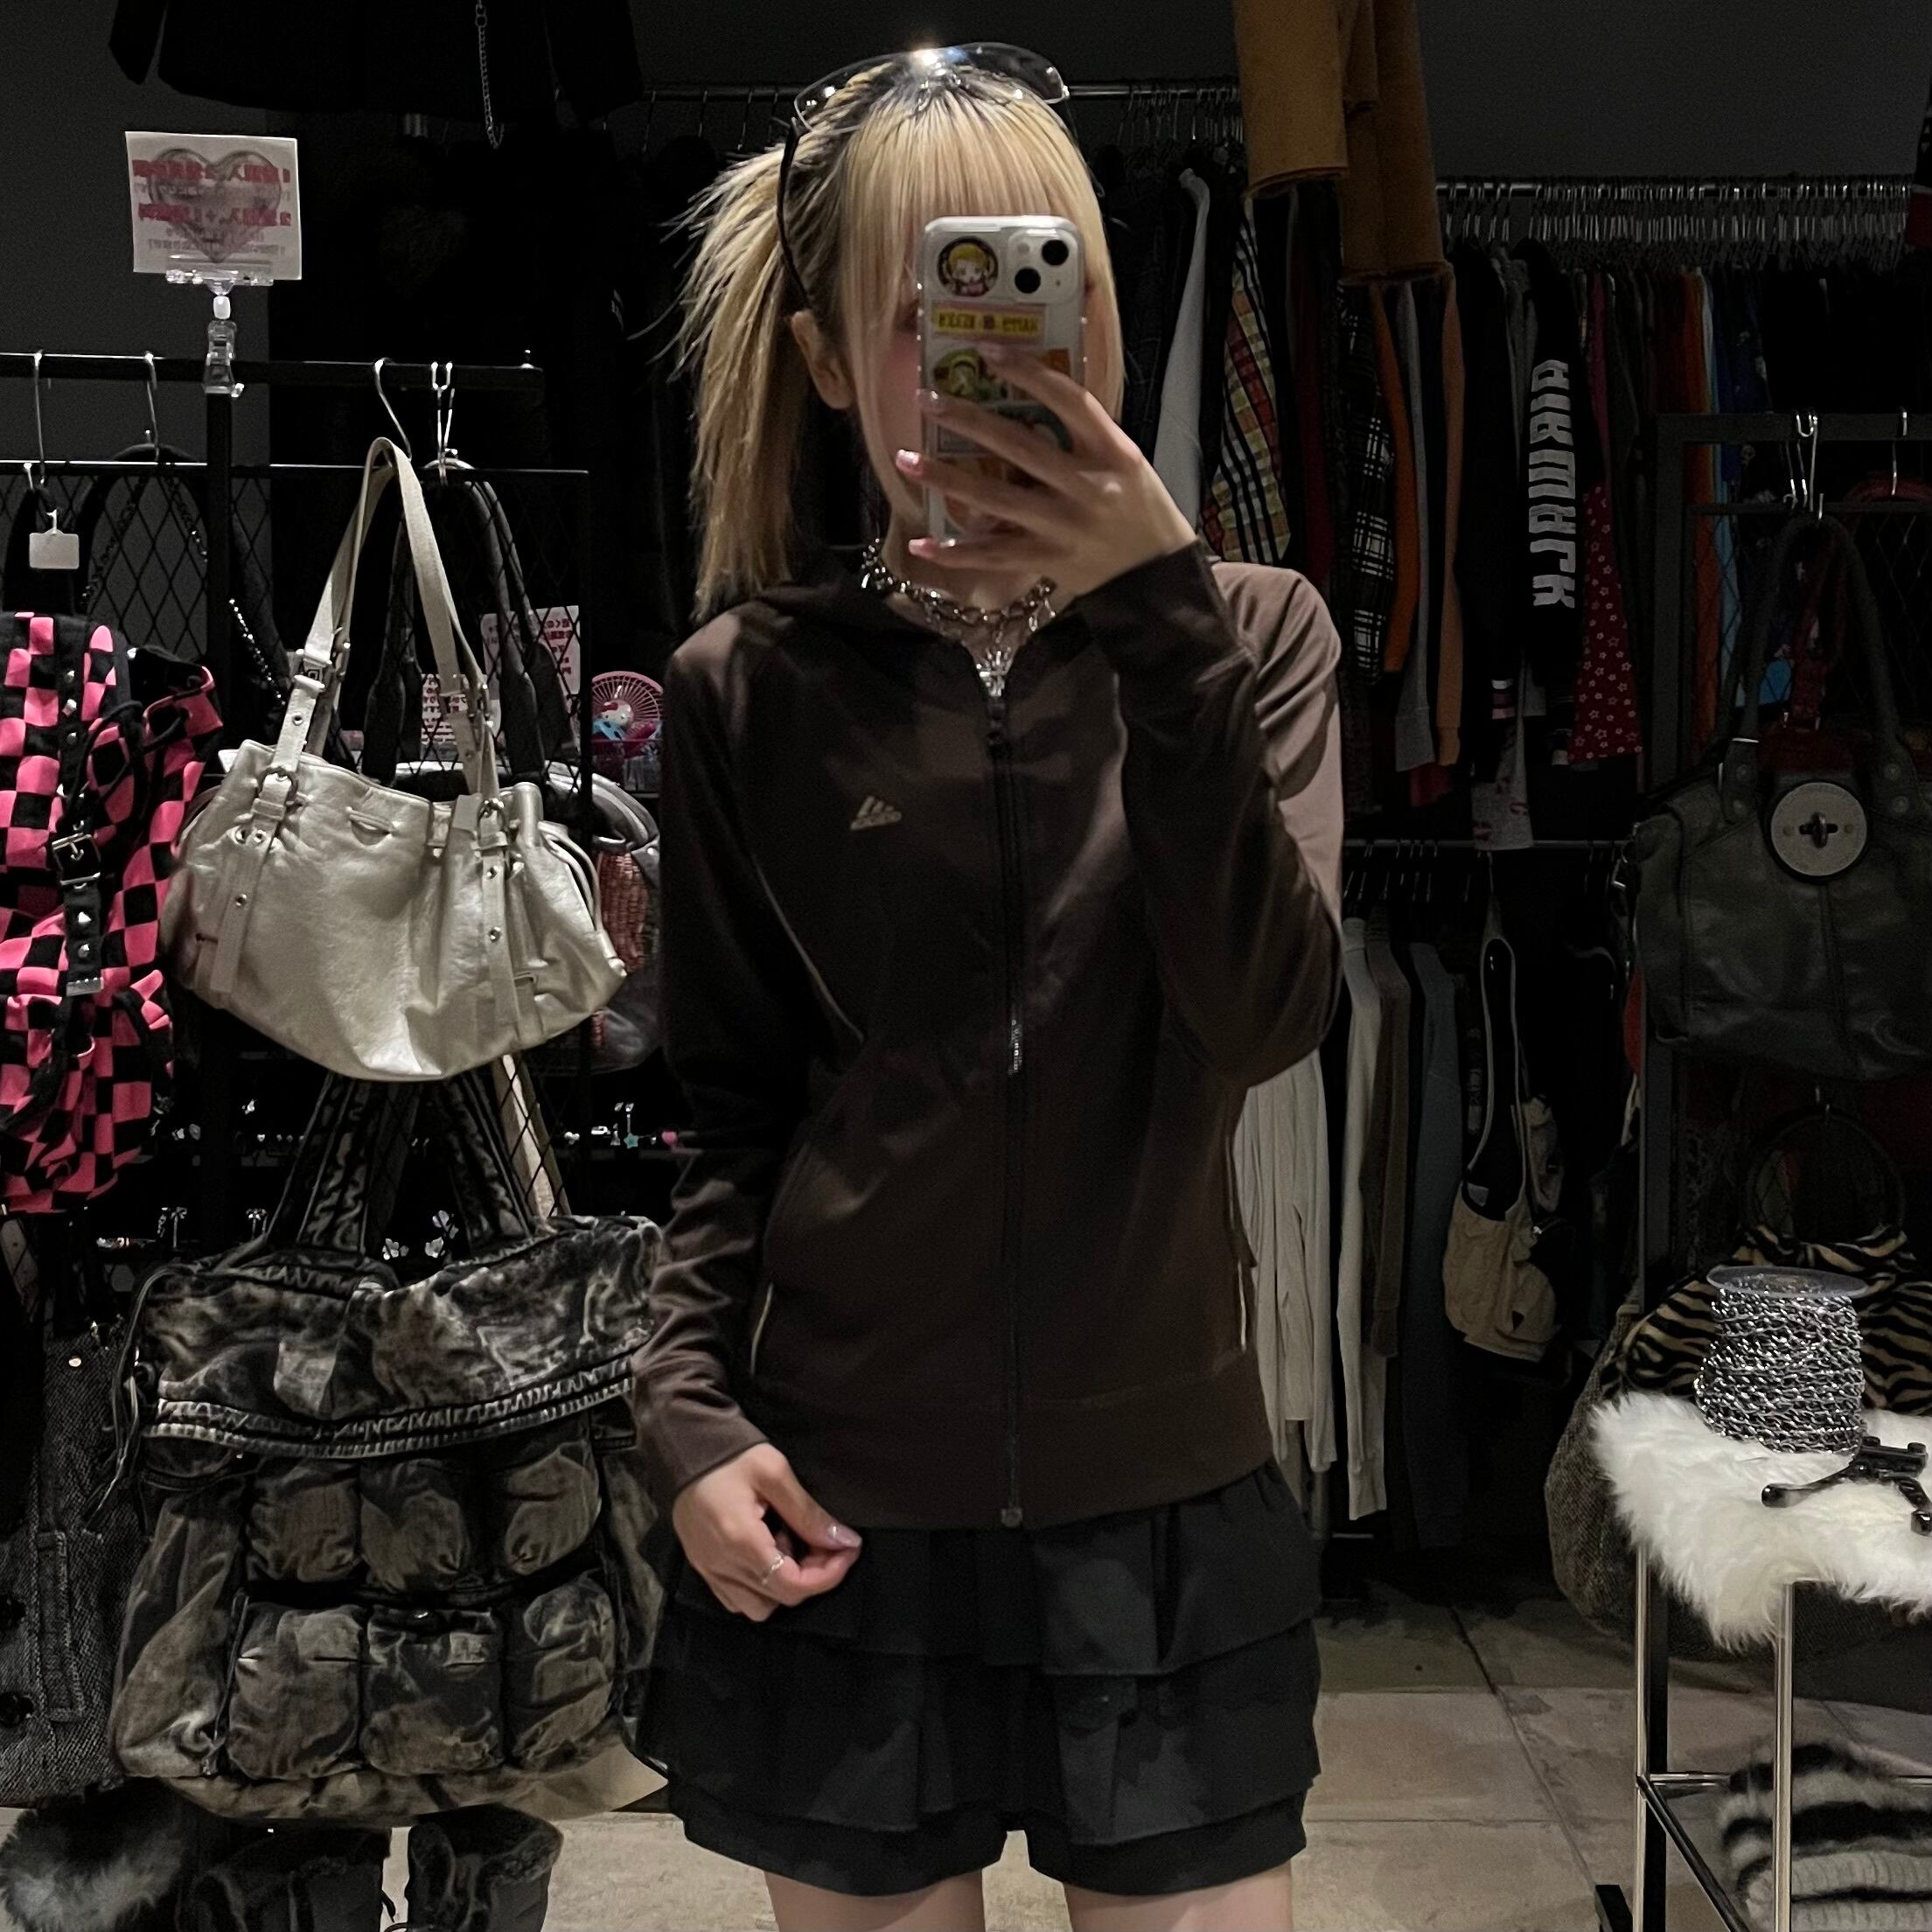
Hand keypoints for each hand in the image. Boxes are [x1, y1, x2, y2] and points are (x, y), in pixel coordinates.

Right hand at [671, 1443, 861, 1621]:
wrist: (682, 1445)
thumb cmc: (731, 1454)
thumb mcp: (774, 1472)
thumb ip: (808, 1512)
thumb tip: (844, 1541)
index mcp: (742, 1543)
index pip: (793, 1585)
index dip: (829, 1575)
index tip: (849, 1550)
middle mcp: (722, 1566)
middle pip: (780, 1599)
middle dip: (813, 1577)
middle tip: (827, 1544)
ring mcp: (708, 1570)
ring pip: (757, 1607)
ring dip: (784, 1585)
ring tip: (790, 1546)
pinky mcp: (701, 1567)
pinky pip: (735, 1598)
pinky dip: (759, 1587)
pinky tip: (767, 1551)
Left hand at [895, 348, 1196, 603]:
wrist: (1157, 575)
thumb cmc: (1139, 509)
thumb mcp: (1124, 464)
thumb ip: (1081, 440)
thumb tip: (1021, 414)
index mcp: (1112, 452)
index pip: (1067, 400)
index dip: (1027, 371)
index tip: (988, 350)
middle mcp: (1086, 486)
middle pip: (1018, 445)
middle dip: (967, 419)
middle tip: (927, 400)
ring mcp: (1064, 526)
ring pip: (995, 499)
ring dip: (945, 479)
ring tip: (906, 460)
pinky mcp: (1048, 561)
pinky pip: (994, 555)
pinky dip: (955, 552)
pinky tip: (921, 544)